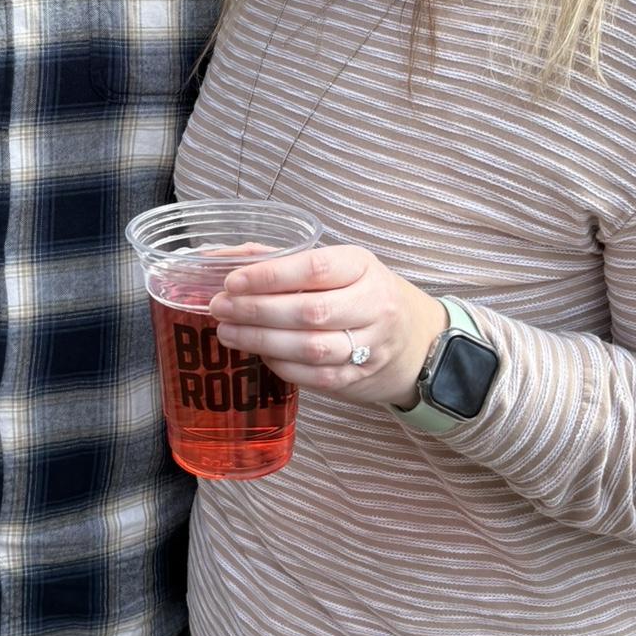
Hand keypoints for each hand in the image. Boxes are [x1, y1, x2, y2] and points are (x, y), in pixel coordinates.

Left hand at [209, 245, 447, 407]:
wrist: (416, 340)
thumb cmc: (361, 292)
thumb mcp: (335, 264)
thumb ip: (280, 259)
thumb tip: (219, 257)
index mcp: (362, 266)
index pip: (314, 268)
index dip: (270, 275)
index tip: (232, 281)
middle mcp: (372, 304)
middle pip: (310, 311)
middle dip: (257, 311)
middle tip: (221, 308)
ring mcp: (370, 346)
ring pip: (311, 348)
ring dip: (262, 341)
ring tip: (229, 332)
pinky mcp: (360, 378)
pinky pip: (315, 377)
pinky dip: (281, 366)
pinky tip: (259, 354)